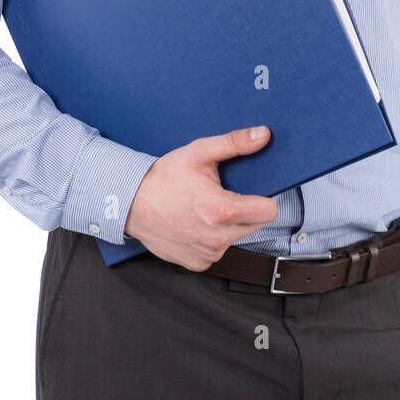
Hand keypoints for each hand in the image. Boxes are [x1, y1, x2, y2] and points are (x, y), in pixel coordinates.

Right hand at [124, 125, 278, 270]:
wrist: (129, 204)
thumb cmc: (163, 178)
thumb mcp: (198, 153)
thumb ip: (235, 143)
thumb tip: (263, 135)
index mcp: (222, 210)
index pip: (269, 211)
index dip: (264, 198)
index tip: (252, 191)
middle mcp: (217, 238)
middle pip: (256, 224)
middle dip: (246, 210)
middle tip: (222, 196)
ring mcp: (207, 254)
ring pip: (237, 238)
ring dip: (229, 225)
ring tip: (205, 209)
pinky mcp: (197, 264)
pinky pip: (218, 251)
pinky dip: (213, 238)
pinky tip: (196, 223)